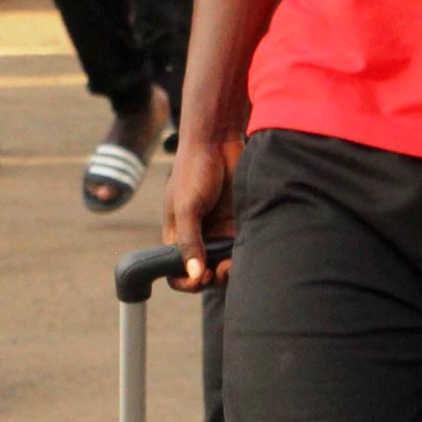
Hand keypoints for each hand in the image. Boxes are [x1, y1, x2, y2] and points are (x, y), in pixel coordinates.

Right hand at [163, 138, 237, 292]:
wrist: (219, 141)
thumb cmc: (194, 169)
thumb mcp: (186, 206)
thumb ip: (190, 241)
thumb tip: (193, 275)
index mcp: (178, 235)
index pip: (175, 270)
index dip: (184, 281)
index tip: (198, 279)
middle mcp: (199, 237)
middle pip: (203, 273)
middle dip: (211, 278)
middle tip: (219, 271)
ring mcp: (219, 231)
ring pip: (224, 264)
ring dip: (229, 270)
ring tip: (232, 264)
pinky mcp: (239, 224)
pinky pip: (242, 250)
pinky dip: (244, 257)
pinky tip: (246, 252)